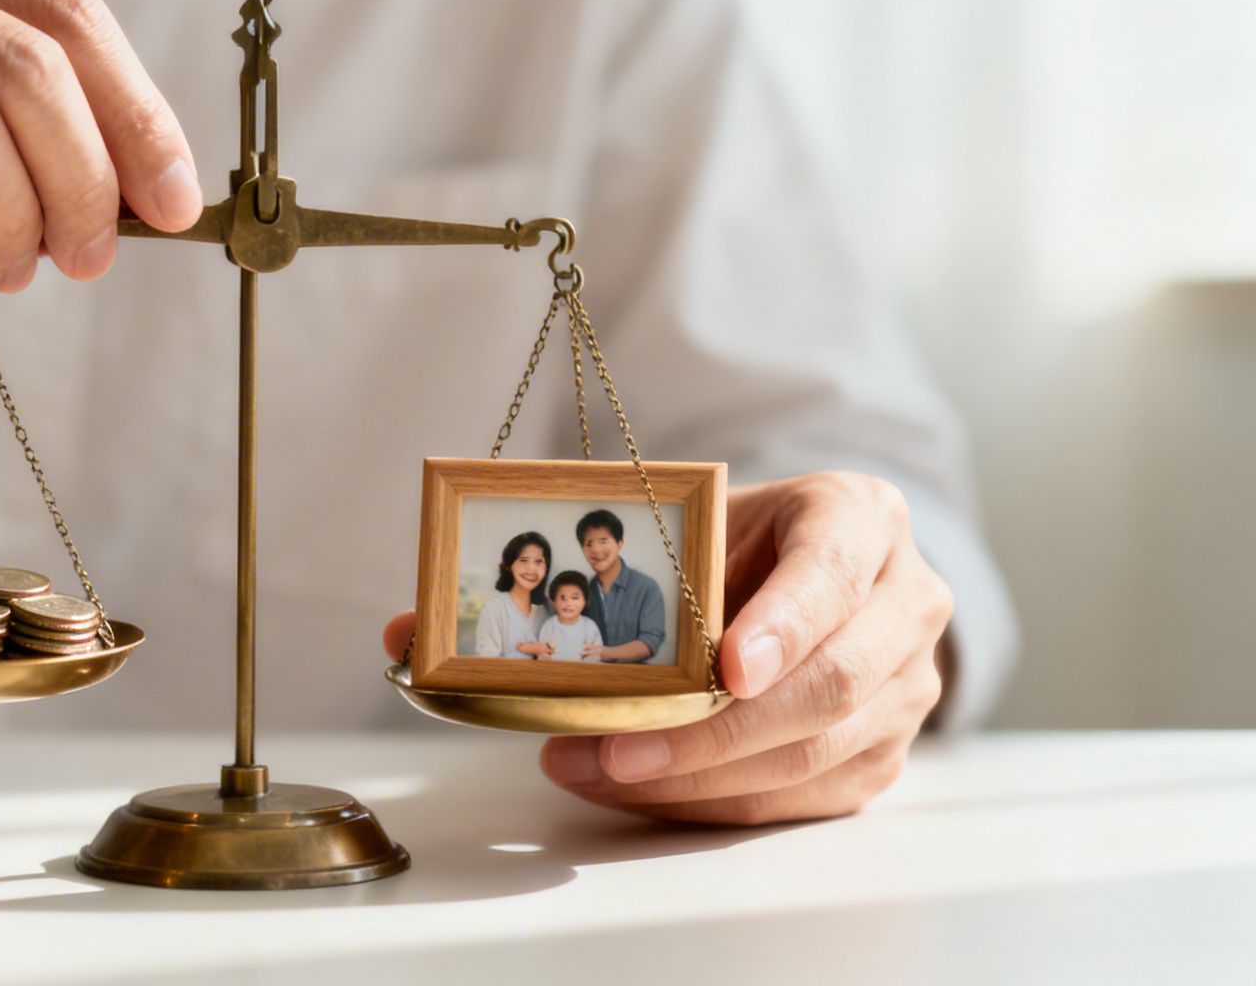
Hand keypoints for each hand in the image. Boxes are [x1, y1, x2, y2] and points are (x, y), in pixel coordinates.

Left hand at [381, 472, 950, 825]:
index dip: (783, 620)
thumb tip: (410, 633)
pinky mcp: (883, 751)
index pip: (833, 567)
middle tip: (614, 753)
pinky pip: (803, 798)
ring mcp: (907, 684)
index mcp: (859, 517)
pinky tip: (639, 791)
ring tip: (595, 771)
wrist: (805, 572)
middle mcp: (904, 599)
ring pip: (815, 752)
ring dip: (697, 776)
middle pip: (829, 682)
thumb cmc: (729, 543)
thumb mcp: (667, 523)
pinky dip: (715, 800)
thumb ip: (554, 561)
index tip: (726, 667)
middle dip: (710, 729)